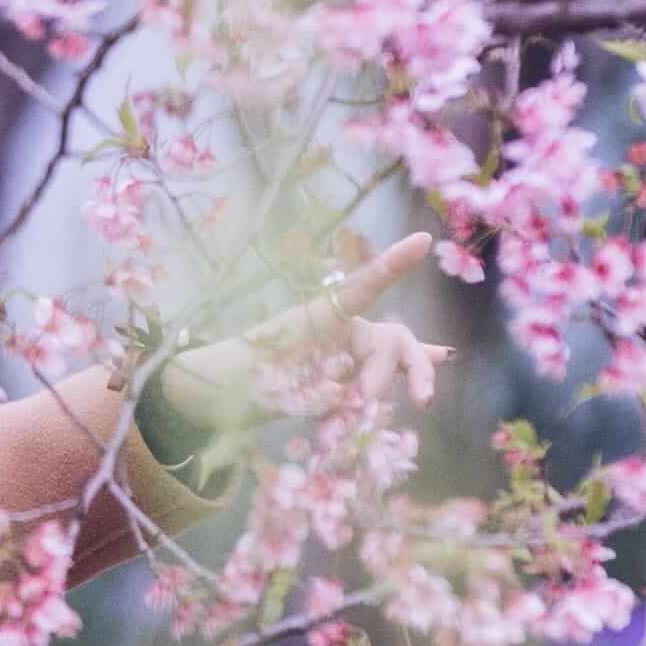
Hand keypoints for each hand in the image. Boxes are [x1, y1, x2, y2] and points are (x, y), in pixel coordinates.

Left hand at [137, 230, 439, 476]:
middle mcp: (342, 332)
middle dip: (414, 365)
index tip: (423, 240)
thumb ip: (310, 394)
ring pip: (392, 359)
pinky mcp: (345, 376)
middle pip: (394, 338)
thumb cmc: (241, 375)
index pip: (365, 286)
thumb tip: (345, 400)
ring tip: (405, 405)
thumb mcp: (272, 385)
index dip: (393, 265)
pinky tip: (422, 391)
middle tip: (423, 400)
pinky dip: (402, 382)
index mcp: (324, 317)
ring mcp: (346, 354)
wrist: (221, 392)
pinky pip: (380, 378)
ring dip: (406, 380)